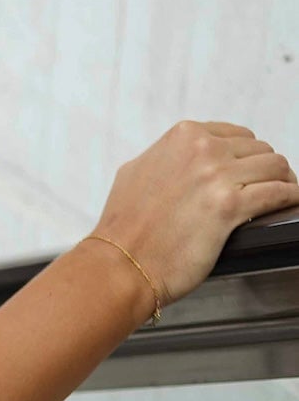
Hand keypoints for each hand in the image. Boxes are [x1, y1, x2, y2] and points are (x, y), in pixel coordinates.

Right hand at [91, 120, 297, 310]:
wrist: (118, 265)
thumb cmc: (123, 229)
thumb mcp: (136, 172)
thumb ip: (165, 158)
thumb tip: (184, 159)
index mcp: (183, 136)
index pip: (237, 136)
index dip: (247, 157)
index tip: (251, 173)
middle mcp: (201, 149)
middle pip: (260, 150)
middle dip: (266, 171)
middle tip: (268, 189)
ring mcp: (217, 176)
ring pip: (275, 167)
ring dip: (283, 182)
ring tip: (283, 196)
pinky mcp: (230, 206)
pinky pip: (279, 193)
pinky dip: (290, 197)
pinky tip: (290, 203)